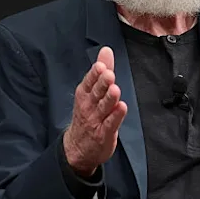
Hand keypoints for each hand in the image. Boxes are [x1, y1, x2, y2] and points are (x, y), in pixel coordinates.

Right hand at [63, 46, 127, 176]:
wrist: (77, 148)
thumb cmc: (87, 115)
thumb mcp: (90, 91)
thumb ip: (100, 71)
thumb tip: (106, 50)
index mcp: (84, 94)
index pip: (89, 82)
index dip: (94, 74)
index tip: (100, 66)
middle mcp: (88, 106)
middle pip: (96, 93)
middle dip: (102, 84)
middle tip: (109, 74)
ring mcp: (95, 120)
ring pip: (103, 107)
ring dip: (109, 99)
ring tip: (115, 90)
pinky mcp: (104, 133)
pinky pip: (110, 123)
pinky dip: (116, 116)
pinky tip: (122, 108)